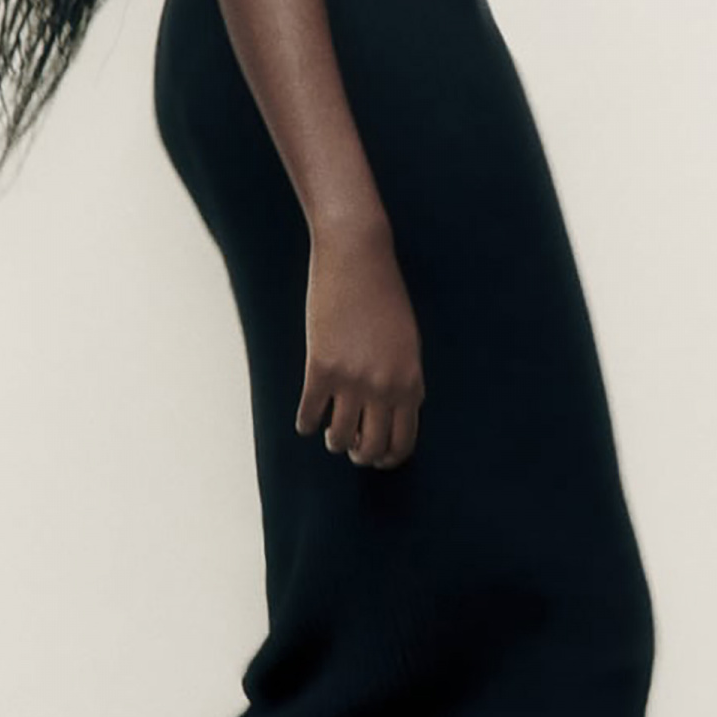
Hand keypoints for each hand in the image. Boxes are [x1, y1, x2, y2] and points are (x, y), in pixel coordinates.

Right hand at [296, 220, 424, 468]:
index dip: (390, 457)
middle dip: (361, 454)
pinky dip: (306, 424)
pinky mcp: (320, 368)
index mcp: (410, 381)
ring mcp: (351, 380)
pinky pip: (310, 414)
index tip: (379, 458)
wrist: (357, 258)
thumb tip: (391, 413)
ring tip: (330, 434)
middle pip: (371, 446)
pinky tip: (306, 422)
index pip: (403, 440)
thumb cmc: (385, 296)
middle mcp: (383, 387)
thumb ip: (404, 379)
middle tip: (352, 448)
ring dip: (334, 441)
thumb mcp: (407, 342)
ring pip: (339, 438)